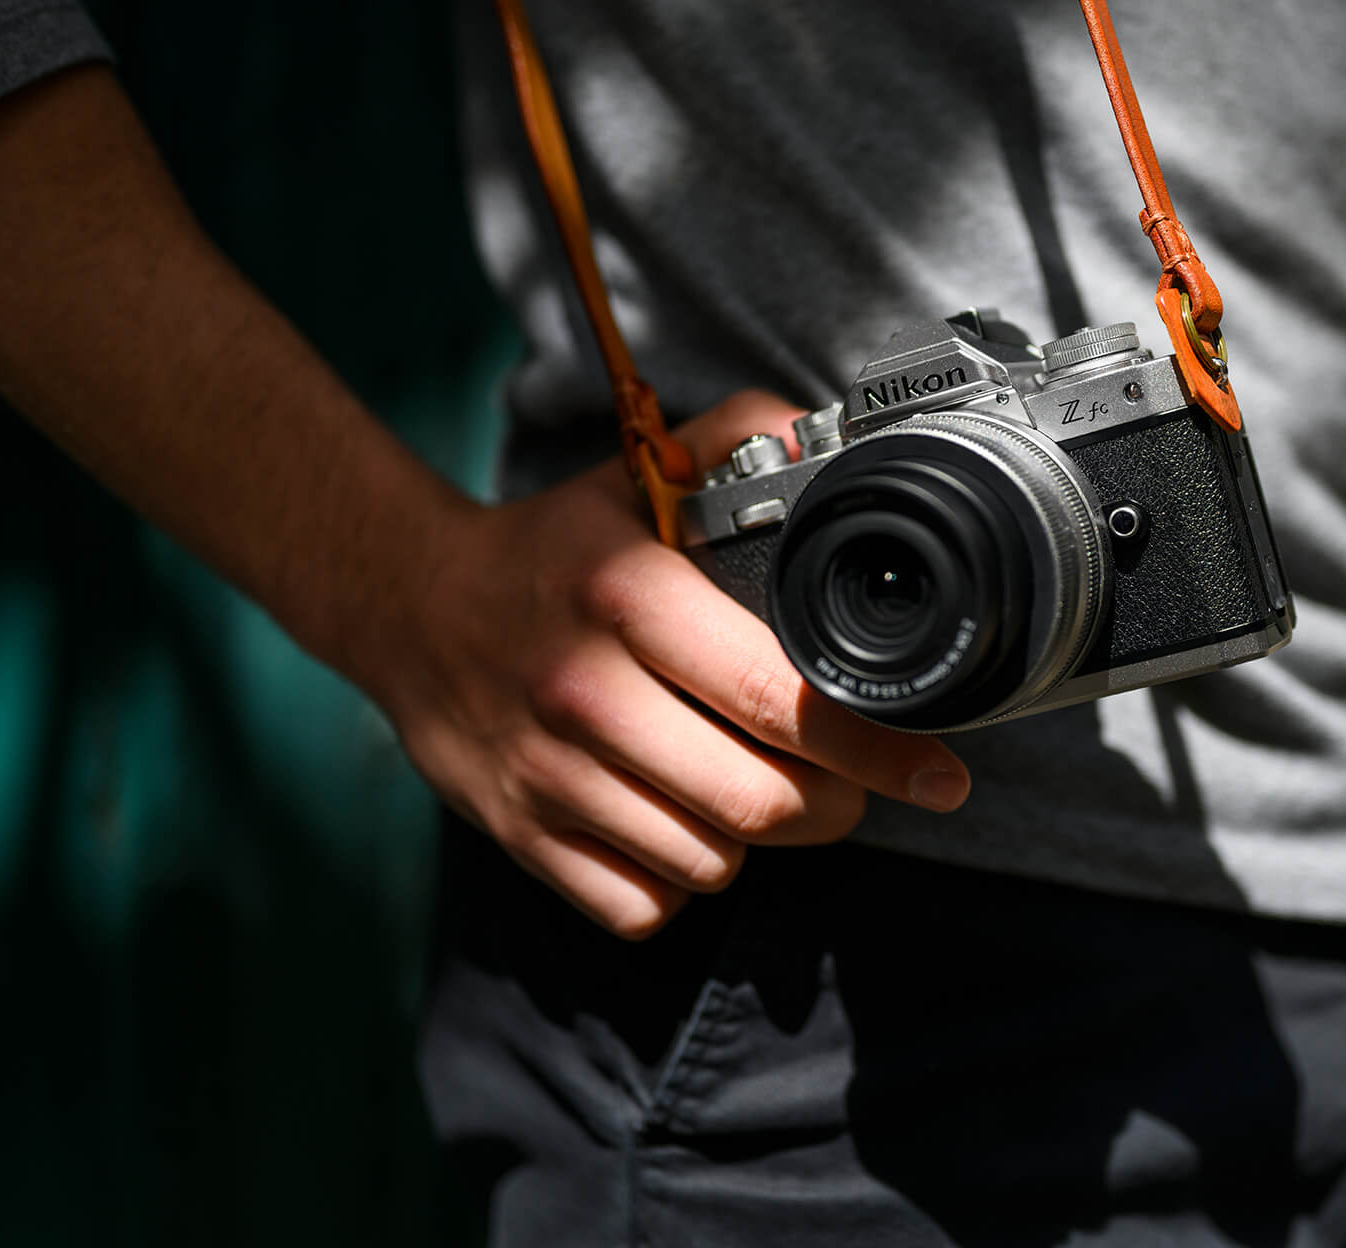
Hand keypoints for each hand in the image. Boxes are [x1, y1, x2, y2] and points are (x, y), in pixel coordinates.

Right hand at [365, 389, 970, 938]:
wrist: (406, 605)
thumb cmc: (553, 550)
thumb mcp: (640, 475)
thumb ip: (742, 441)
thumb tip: (830, 440)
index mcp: (627, 598)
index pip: (775, 697)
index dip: (874, 747)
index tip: (938, 771)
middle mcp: (583, 693)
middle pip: (760, 803)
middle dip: (836, 805)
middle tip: (849, 782)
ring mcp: (546, 774)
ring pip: (711, 862)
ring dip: (756, 839)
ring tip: (754, 787)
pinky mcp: (519, 834)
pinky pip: (642, 905)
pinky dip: (679, 882)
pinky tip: (680, 823)